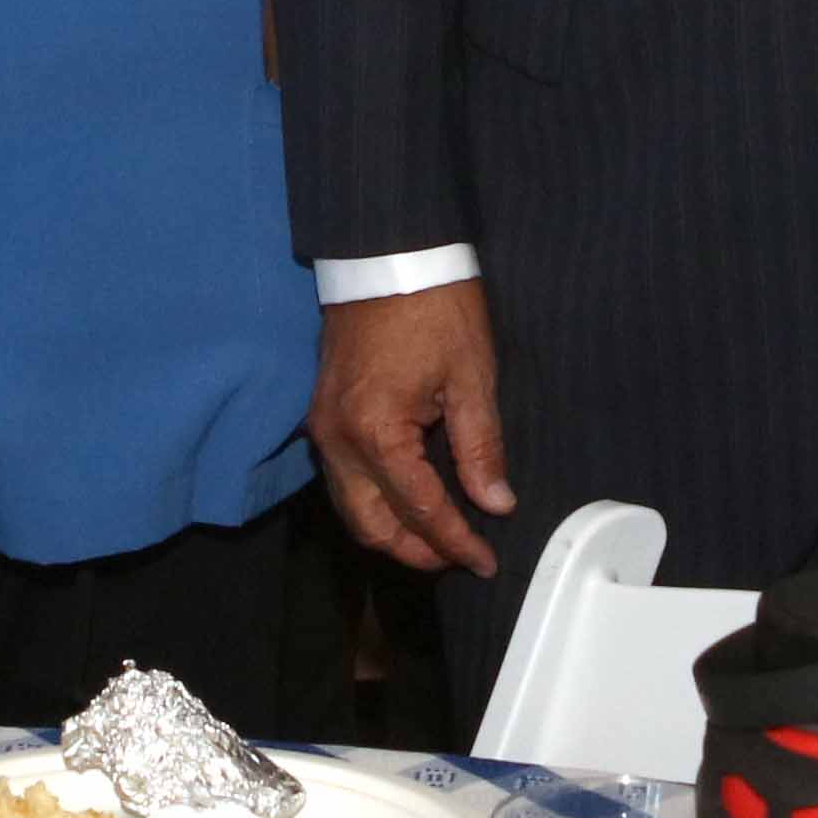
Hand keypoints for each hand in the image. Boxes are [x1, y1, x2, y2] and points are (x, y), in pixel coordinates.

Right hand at [309, 281, 510, 575]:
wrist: (386, 254)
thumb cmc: (435, 308)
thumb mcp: (470, 378)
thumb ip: (480, 448)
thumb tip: (496, 504)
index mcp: (377, 432)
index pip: (420, 509)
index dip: (456, 542)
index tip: (486, 563)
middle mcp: (338, 440)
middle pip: (371, 524)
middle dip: (416, 552)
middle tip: (461, 559)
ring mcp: (323, 428)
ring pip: (350, 508)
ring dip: (391, 531)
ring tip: (438, 540)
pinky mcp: (322, 415)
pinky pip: (343, 480)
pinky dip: (374, 503)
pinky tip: (407, 503)